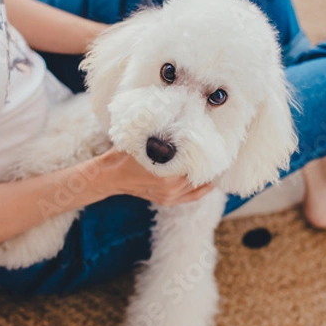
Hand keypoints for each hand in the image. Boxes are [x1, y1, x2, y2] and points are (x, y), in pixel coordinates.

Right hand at [96, 148, 214, 205]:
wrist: (109, 176)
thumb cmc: (124, 155)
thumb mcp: (143, 141)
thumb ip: (162, 138)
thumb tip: (181, 124)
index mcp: (166, 174)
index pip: (194, 162)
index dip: (204, 151)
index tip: (212, 142)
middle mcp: (170, 188)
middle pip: (198, 174)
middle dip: (205, 162)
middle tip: (216, 149)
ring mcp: (169, 197)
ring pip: (197, 186)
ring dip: (205, 174)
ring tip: (215, 162)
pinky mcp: (167, 201)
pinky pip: (191, 197)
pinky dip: (201, 189)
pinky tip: (210, 182)